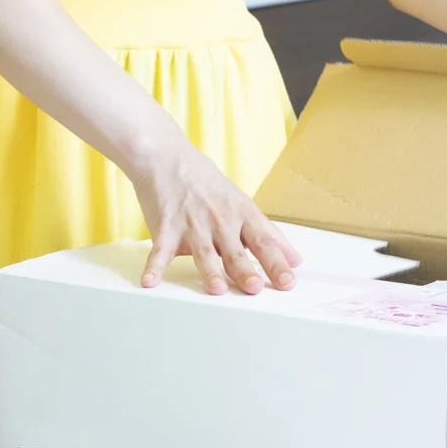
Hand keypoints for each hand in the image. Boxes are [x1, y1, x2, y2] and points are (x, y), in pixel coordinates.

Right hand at [133, 134, 303, 294]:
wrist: (167, 157)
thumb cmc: (207, 184)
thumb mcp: (243, 203)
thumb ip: (269, 234)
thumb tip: (296, 259)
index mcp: (242, 215)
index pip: (264, 241)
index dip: (277, 262)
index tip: (288, 282)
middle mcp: (220, 220)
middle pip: (235, 250)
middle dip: (246, 270)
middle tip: (255, 287)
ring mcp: (192, 223)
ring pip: (203, 252)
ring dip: (209, 271)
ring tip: (216, 289)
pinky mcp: (165, 226)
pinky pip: (160, 250)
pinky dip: (154, 267)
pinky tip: (150, 282)